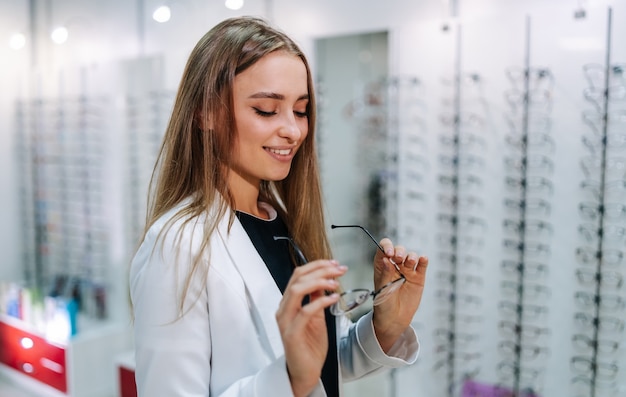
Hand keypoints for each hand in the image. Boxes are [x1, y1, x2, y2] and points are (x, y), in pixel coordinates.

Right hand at [275, 259, 346, 396]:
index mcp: (288, 303)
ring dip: (319, 282)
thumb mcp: (316, 316)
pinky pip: (304, 312)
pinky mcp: (291, 334)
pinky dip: (320, 302)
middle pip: (298, 278)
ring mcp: (285, 321)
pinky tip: (333, 298)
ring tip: (336, 283)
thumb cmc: (309, 346)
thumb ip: (316, 298)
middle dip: (320, 269)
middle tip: (339, 269)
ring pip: (297, 290)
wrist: (305, 372)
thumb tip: (324, 279)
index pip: (298, 275)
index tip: (335, 264)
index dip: (317, 266)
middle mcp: (283, 309)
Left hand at [371, 239, 427, 352]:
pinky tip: (423, 259)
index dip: (386, 246)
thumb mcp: (382, 289)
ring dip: (411, 256)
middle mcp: (395, 265)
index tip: (389, 252)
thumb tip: (386, 259)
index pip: (383, 249)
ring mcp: (407, 271)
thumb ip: (385, 274)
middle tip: (398, 258)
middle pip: (398, 250)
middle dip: (399, 251)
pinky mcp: (418, 278)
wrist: (394, 319)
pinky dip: (423, 260)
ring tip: (410, 262)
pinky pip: (422, 266)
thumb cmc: (384, 304)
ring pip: (410, 256)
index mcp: (382, 266)